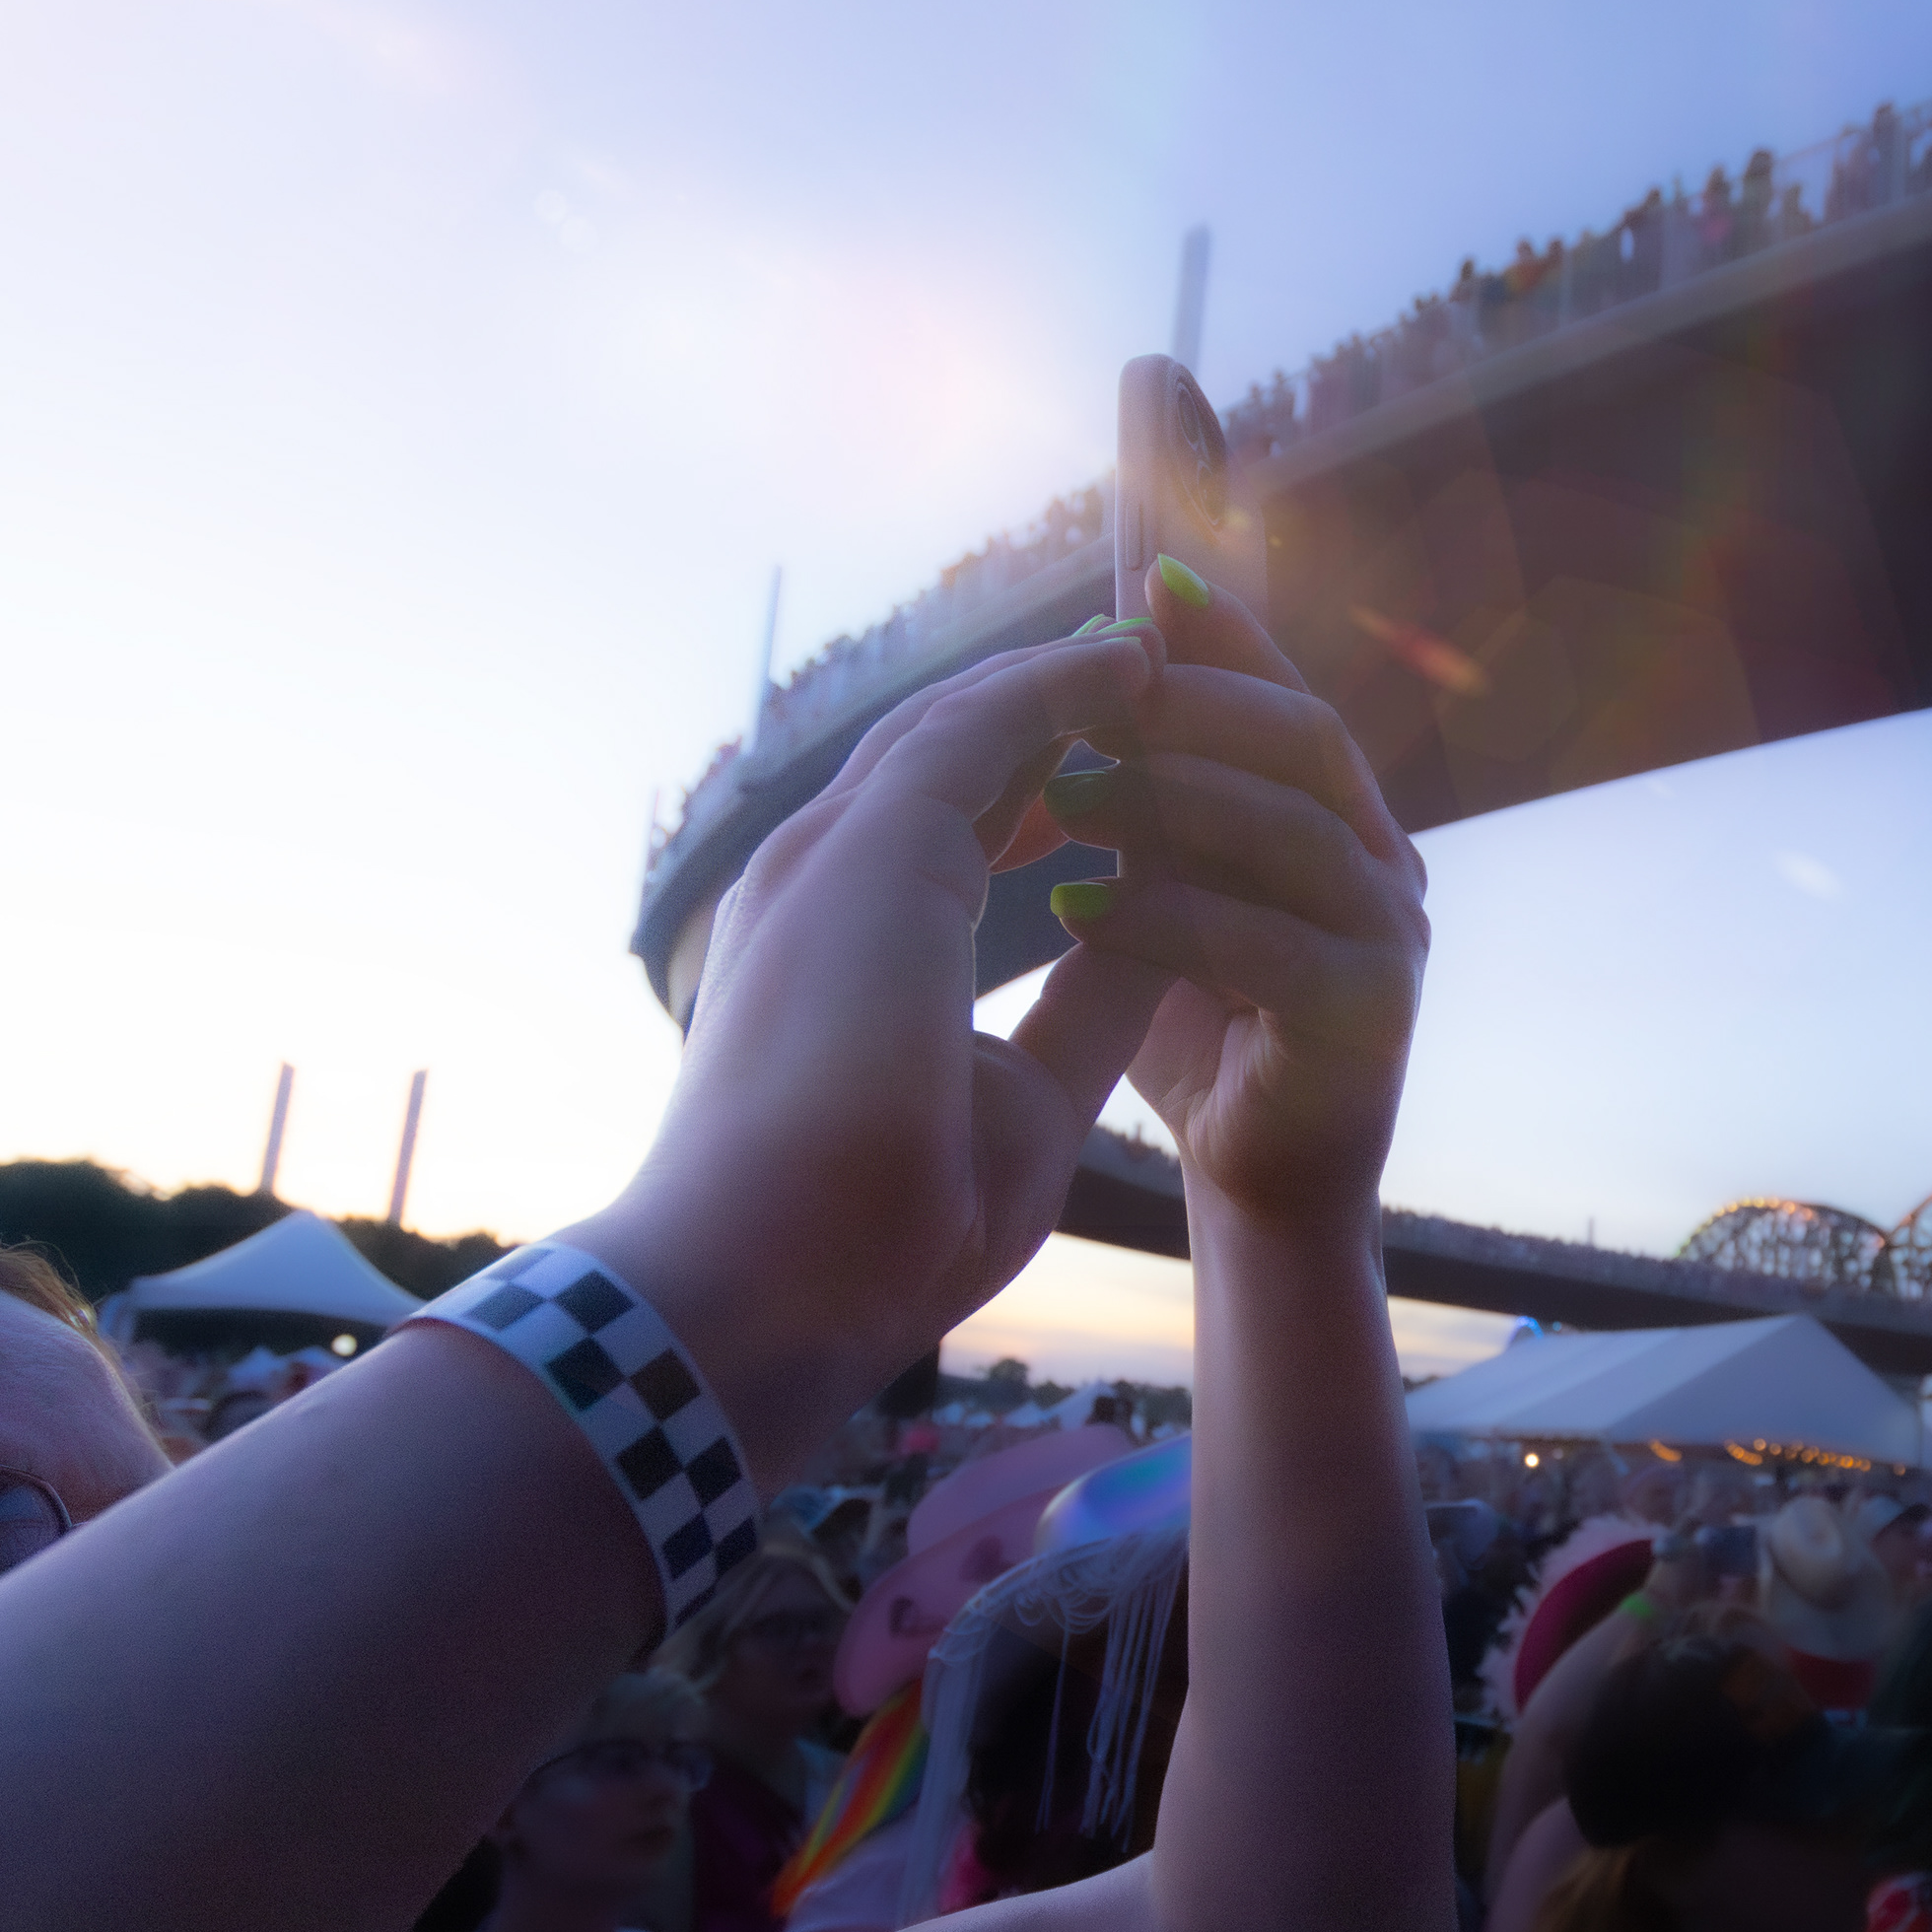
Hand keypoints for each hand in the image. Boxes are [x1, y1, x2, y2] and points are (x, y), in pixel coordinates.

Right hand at [571, 627, 1172, 1482]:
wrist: (771, 1280)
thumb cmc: (879, 1230)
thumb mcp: (1021, 1098)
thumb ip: (1079, 1010)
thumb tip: (1157, 941)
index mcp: (835, 946)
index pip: (936, 830)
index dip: (1029, 785)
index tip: (1116, 771)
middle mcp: (817, 880)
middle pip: (941, 757)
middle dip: (1044, 711)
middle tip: (1149, 673)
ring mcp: (832, 854)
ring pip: (960, 724)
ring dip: (1062, 683)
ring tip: (1160, 651)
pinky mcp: (875, 845)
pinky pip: (987, 726)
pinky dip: (1066, 688)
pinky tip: (1145, 668)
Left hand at [1040, 561, 1429, 1237]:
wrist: (1260, 1189)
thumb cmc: (1204, 1036)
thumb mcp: (1171, 888)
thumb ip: (1154, 796)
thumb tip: (1094, 668)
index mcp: (1345, 820)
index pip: (1287, 696)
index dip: (1226, 633)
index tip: (1144, 579)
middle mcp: (1388, 863)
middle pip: (1305, 738)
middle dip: (1191, 704)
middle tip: (1082, 700)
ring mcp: (1393, 939)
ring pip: (1294, 828)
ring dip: (1171, 800)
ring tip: (1062, 798)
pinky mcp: (1370, 1020)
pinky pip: (1270, 943)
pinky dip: (1166, 918)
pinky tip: (1076, 911)